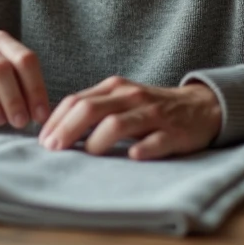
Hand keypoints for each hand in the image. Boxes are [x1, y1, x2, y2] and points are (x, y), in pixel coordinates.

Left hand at [37, 76, 221, 159]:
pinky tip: (131, 156)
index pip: (76, 101)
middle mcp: (131, 97)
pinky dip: (143, 148)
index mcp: (114, 88)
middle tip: (53, 150)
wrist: (201, 106)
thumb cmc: (151, 107)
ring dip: (97, 140)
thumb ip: (93, 109)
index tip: (43, 141)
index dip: (56, 121)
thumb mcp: (121, 100)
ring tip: (87, 155)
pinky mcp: (174, 133)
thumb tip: (56, 131)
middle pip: (90, 110)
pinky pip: (156, 140)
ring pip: (118, 123)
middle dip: (67, 130)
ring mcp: (153, 114)